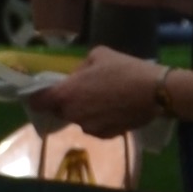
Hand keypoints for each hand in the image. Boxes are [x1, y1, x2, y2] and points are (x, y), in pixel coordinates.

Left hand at [29, 51, 169, 135]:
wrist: (154, 92)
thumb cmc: (125, 69)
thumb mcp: (99, 55)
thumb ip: (80, 67)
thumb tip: (76, 76)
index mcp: (66, 94)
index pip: (38, 102)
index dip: (38, 97)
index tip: (44, 93)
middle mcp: (73, 114)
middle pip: (60, 110)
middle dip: (67, 102)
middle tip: (84, 90)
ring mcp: (88, 127)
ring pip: (79, 118)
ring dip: (85, 110)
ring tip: (105, 98)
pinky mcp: (104, 135)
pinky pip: (95, 126)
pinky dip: (100, 119)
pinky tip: (115, 108)